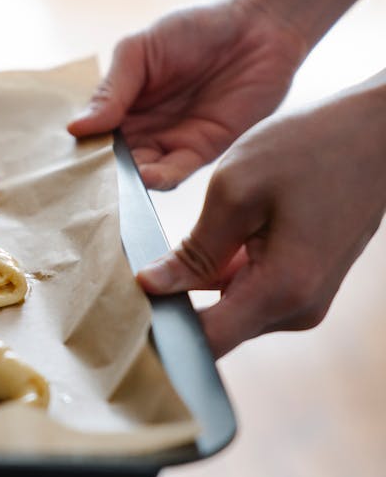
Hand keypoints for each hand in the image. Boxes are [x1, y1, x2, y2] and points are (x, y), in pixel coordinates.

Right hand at [69, 0, 308, 188]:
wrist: (257, 26)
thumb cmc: (193, 28)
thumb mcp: (138, 51)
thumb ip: (111, 91)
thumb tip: (76, 128)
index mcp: (121, 104)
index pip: (92, 135)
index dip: (79, 150)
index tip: (64, 163)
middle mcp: (142, 128)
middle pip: (113, 160)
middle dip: (100, 173)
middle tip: (86, 182)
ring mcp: (171, 141)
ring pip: (140, 173)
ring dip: (127, 181)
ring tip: (115, 182)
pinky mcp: (203, 150)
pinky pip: (176, 172)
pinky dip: (159, 180)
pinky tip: (146, 178)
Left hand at [136, 77, 385, 356]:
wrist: (379, 133)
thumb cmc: (310, 149)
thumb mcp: (236, 190)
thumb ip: (193, 250)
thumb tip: (149, 287)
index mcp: (281, 291)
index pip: (206, 343)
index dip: (158, 337)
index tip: (117, 323)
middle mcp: (295, 309)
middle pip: (213, 330)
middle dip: (167, 310)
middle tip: (117, 287)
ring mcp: (301, 299)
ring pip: (224, 310)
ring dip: (189, 290)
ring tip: (144, 264)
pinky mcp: (299, 283)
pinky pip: (243, 291)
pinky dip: (213, 275)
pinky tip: (187, 251)